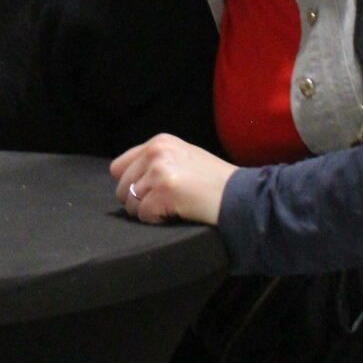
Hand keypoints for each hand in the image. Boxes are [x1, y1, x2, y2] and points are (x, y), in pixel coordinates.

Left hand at [110, 133, 237, 226]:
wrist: (243, 197)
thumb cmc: (216, 184)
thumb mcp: (184, 158)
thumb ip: (156, 162)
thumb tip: (123, 177)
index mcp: (159, 141)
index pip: (118, 168)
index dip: (132, 186)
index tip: (154, 193)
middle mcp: (156, 151)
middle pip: (121, 188)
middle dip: (140, 202)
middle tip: (169, 203)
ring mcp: (159, 169)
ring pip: (130, 204)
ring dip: (150, 213)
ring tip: (176, 207)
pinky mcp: (165, 190)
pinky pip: (144, 215)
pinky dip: (159, 221)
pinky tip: (179, 213)